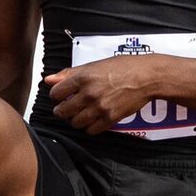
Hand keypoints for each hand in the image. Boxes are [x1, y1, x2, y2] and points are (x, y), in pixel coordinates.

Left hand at [42, 57, 164, 133]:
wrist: (147, 77)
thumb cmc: (123, 67)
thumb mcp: (94, 65)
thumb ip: (69, 74)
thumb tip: (49, 80)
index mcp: (82, 77)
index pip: (55, 94)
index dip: (57, 95)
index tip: (62, 96)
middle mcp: (89, 93)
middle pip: (63, 111)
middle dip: (63, 110)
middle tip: (68, 108)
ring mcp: (100, 107)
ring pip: (75, 123)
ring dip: (75, 120)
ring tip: (81, 114)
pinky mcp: (110, 118)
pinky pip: (91, 130)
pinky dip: (90, 127)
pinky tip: (93, 119)